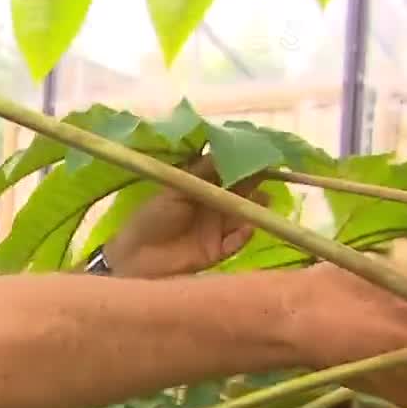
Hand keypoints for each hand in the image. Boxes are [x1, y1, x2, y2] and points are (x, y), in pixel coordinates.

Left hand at [103, 154, 269, 278]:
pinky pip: (236, 242)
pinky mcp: (217, 252)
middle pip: (241, 194)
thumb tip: (224, 150)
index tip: (261, 155)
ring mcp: (217, 230)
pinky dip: (244, 235)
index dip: (244, 166)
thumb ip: (199, 173)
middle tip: (271, 176)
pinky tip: (247, 226)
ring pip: (243, 217)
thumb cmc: (150, 218)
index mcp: (202, 189)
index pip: (229, 174)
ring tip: (266, 201)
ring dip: (255, 210)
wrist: (135, 256)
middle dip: (255, 185)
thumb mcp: (173, 190)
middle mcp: (213, 208)